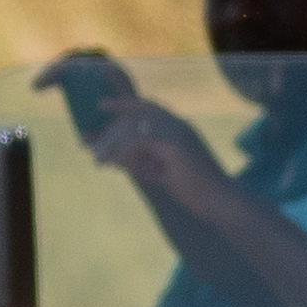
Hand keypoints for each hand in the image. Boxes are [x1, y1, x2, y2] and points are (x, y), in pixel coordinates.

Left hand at [37, 53, 224, 205]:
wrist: (219, 203)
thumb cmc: (194, 191)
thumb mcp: (159, 173)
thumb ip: (138, 162)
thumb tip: (112, 156)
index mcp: (178, 127)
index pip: (147, 107)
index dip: (123, 103)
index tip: (102, 105)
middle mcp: (178, 124)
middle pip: (136, 114)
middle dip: (108, 127)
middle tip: (87, 140)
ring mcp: (178, 132)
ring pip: (134, 127)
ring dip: (111, 142)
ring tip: (95, 158)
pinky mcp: (175, 145)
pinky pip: (139, 141)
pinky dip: (122, 151)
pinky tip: (112, 163)